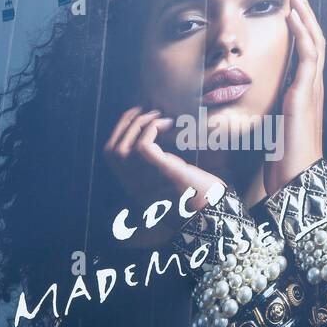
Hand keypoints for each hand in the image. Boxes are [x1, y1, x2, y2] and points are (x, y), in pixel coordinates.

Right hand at [103, 107, 226, 223]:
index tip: (134, 119)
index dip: (118, 133)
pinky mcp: (163, 173)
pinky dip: (153, 129)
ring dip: (138, 124)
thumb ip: (158, 169)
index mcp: (134, 187)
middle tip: (142, 111)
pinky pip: (144, 146)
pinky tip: (169, 124)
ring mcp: (146, 181)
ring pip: (123, 147)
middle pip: (111, 150)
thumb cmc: (198, 197)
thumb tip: (160, 144)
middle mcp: (135, 186)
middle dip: (123, 124)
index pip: (111, 156)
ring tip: (157, 116)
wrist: (215, 216)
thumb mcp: (170, 182)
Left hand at [264, 0, 324, 195]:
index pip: (305, 51)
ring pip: (315, 40)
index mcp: (303, 93)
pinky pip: (309, 55)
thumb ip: (262, 111)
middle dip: (305, 12)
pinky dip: (302, 32)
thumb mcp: (269, 127)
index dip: (299, 28)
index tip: (289, 7)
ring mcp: (313, 89)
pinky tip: (293, 16)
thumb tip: (239, 105)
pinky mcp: (307, 93)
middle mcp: (312, 87)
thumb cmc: (281, 160)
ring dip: (305, 14)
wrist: (296, 178)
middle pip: (314, 39)